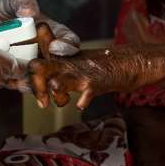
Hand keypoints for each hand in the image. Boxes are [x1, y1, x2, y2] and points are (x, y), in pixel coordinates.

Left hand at [28, 44, 164, 109]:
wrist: (134, 64)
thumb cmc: (105, 70)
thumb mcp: (80, 70)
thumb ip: (62, 77)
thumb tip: (47, 92)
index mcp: (62, 60)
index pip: (37, 63)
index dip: (30, 78)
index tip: (31, 91)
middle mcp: (69, 62)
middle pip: (40, 68)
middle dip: (36, 86)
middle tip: (41, 103)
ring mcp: (83, 71)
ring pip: (58, 79)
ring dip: (55, 93)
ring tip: (56, 103)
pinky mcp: (98, 79)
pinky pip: (86, 90)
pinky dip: (82, 99)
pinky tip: (81, 105)